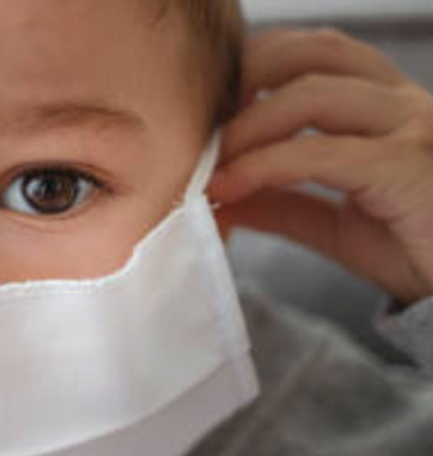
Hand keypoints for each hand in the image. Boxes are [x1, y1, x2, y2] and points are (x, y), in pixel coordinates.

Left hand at [210, 28, 432, 304]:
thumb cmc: (414, 250)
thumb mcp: (334, 223)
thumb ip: (281, 200)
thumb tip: (217, 190)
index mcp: (385, 103)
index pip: (314, 51)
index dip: (254, 65)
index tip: (207, 107)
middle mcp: (402, 102)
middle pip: (311, 53)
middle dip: (243, 78)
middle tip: (199, 126)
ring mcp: (411, 128)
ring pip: (312, 95)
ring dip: (245, 126)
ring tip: (206, 163)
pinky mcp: (406, 167)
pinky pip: (321, 153)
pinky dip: (263, 166)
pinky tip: (228, 187)